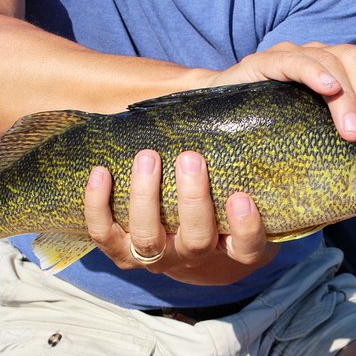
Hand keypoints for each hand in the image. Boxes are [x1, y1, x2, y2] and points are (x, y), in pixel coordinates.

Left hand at [83, 150, 278, 284]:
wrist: (183, 234)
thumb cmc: (215, 196)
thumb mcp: (239, 183)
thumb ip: (247, 153)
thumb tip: (258, 98)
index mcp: (230, 245)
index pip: (246, 248)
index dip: (246, 228)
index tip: (241, 197)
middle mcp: (194, 256)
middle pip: (197, 241)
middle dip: (192, 199)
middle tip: (191, 158)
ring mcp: (157, 257)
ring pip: (148, 239)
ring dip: (146, 196)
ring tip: (148, 157)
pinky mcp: (122, 252)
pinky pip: (105, 234)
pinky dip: (98, 205)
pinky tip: (101, 172)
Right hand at [207, 41, 355, 142]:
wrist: (218, 122)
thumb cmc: (273, 134)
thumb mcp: (316, 136)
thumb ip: (344, 141)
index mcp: (338, 70)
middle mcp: (319, 57)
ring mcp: (292, 57)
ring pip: (332, 60)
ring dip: (349, 97)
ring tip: (354, 132)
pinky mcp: (264, 63)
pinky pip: (294, 61)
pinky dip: (315, 73)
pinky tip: (328, 89)